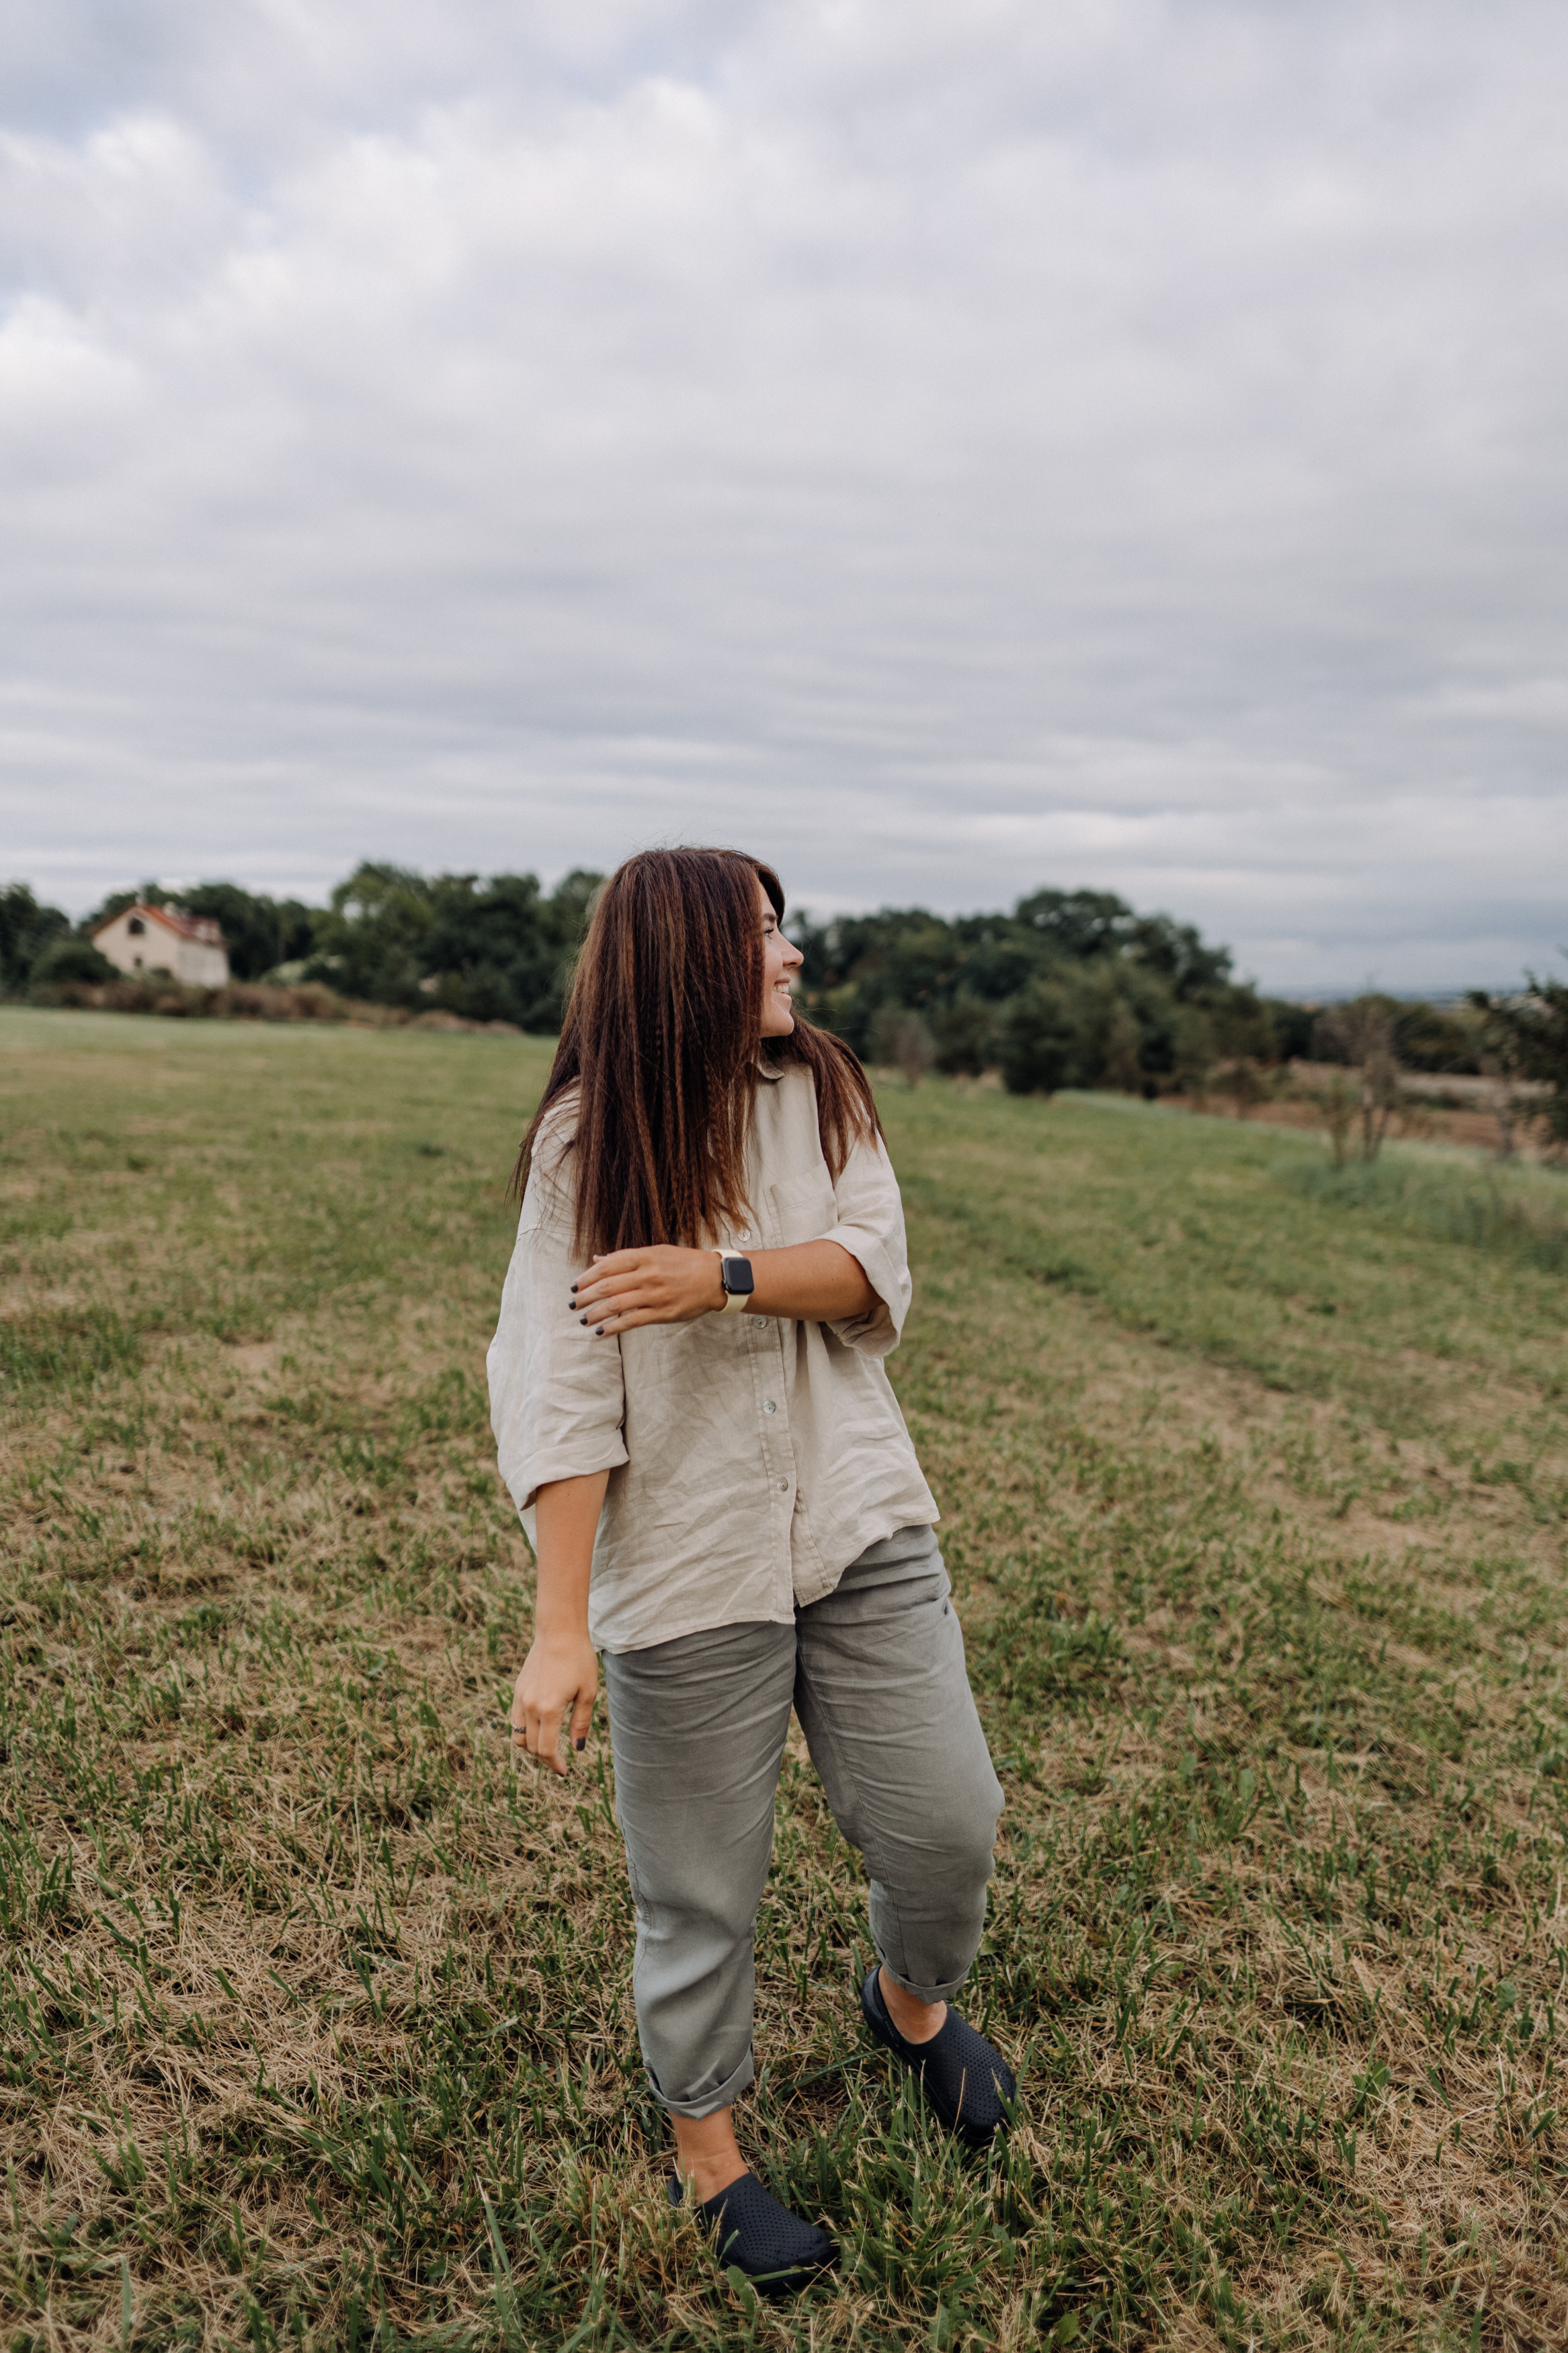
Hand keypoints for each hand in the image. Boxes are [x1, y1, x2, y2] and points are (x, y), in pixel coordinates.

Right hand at [511, 1632, 598, 1774]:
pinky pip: (515, 1720)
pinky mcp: (517, 1690)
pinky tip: (540, 1729)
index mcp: (549, 1709)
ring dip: (531, 1747)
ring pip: (518, 1736)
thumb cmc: (579, 1660)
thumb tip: (577, 1749)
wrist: (559, 1632)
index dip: (554, 1764)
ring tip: (548, 1748)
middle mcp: (530, 1706)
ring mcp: (520, 1698)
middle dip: (545, 1758)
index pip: (545, 1750)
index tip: (564, 1771)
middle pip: (530, 1746)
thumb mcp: (588, 1693)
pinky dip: (524, 1731)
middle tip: (559, 1763)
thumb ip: (580, 1723)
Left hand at [571, 1245, 722, 1335]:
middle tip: (572, 1304)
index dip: (586, 1276)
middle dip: (585, 1296)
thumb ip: (626, 1256)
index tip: (574, 1285)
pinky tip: (600, 1332)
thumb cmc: (684, 1263)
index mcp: (644, 1256)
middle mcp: (647, 1274)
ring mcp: (655, 1295)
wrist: (715, 1278)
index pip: (607, 1266)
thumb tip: (598, 1259)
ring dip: (594, 1313)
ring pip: (616, 1305)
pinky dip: (612, 1327)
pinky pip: (631, 1322)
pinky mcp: (662, 1313)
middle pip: (607, 1286)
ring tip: (582, 1319)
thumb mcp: (656, 1252)